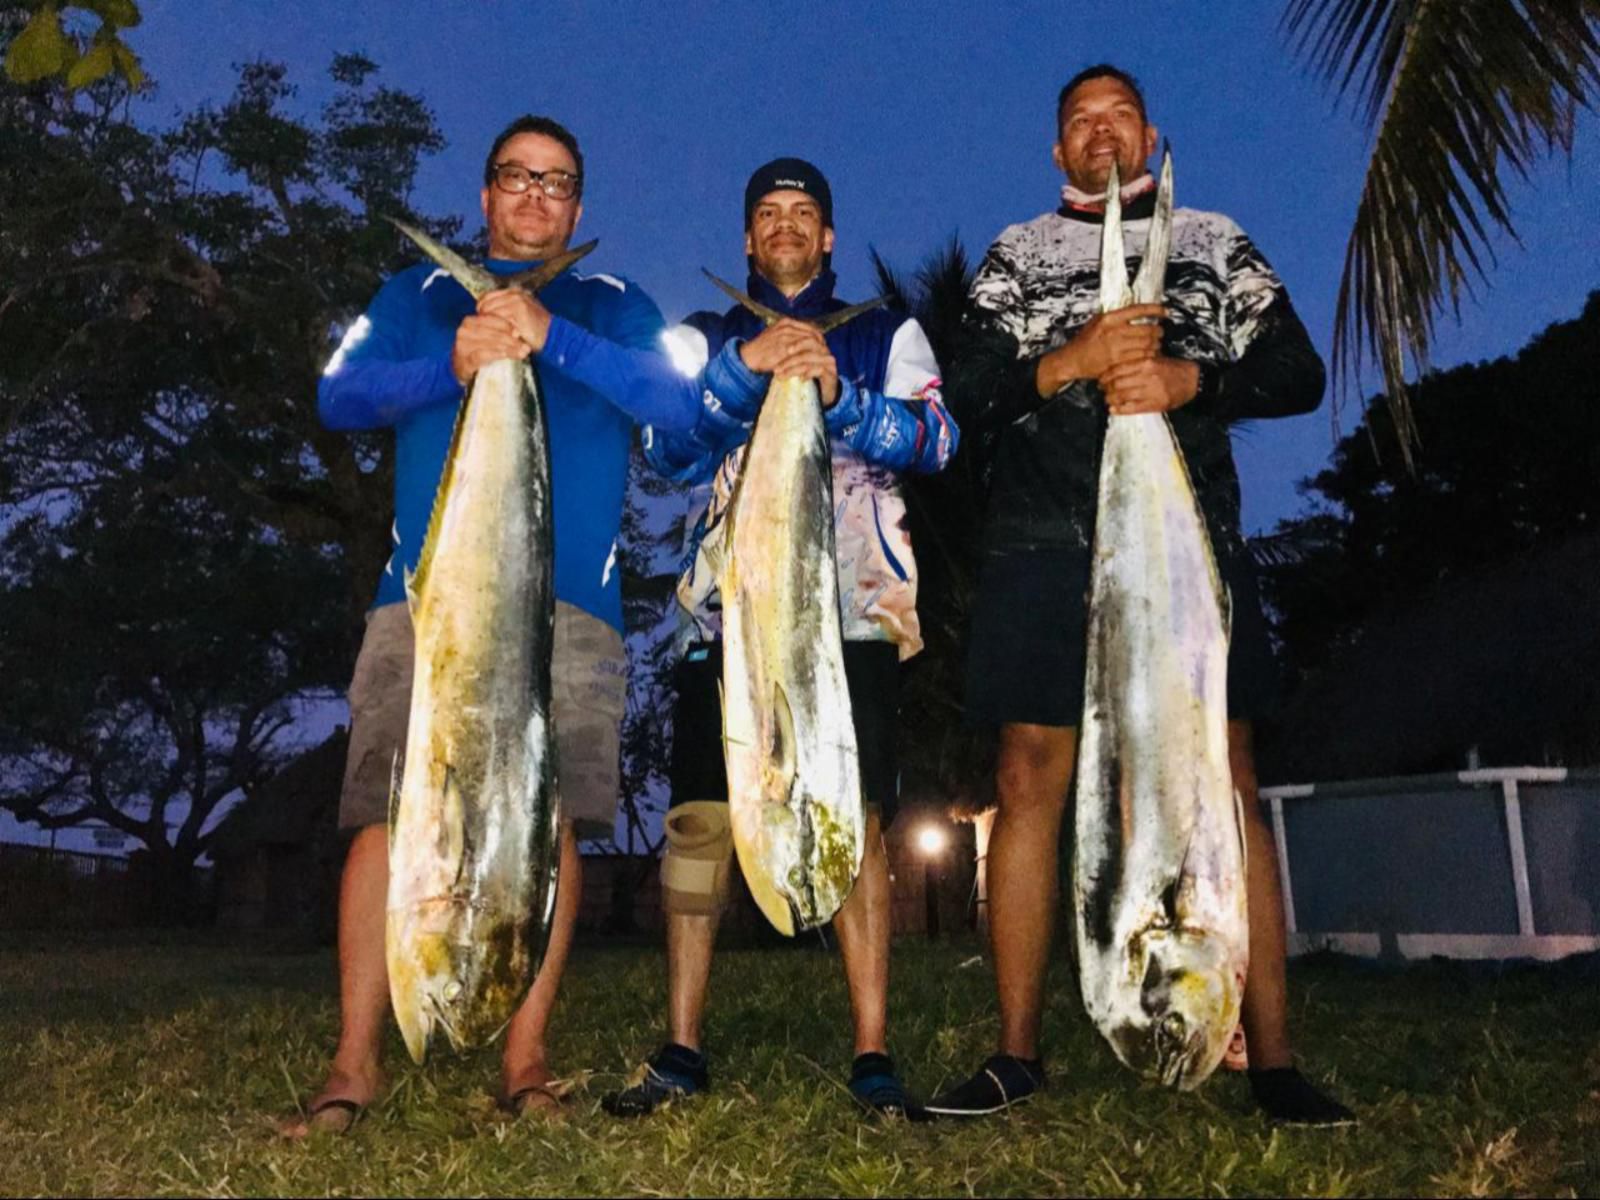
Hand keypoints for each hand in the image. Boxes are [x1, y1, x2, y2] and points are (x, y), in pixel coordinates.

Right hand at [451, 312, 527, 383]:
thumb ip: (499, 332)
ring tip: (522, 353)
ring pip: (488, 343)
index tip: (519, 333)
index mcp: (470, 322)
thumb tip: (518, 333)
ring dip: (508, 348)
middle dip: (511, 340)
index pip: (490, 320)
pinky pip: (481, 355)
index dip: (506, 325)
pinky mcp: (463, 361)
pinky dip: (494, 355)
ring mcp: (462, 346)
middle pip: (491, 332)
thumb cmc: (480, 353)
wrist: (464, 372)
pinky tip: (505, 356)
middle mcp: (464, 331)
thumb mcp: (489, 339)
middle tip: (526, 347)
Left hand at [478, 289, 551, 353]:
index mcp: (514, 292)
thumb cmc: (535, 328)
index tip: (482, 320)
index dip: (481, 309)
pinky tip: (501, 336)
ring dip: (490, 325)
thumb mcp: (519, 314)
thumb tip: (483, 312)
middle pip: (487, 305)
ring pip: (492, 312)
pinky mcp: (519, 310)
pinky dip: (498, 329)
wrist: (552, 335)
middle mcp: (515, 294)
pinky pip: (500, 319)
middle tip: (486, 330)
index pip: (487, 297)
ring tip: (494, 334)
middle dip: (484, 318)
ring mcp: (517, 301)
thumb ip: (503, 309)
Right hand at [738, 318, 826, 373]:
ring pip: (808, 344)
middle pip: (812, 335)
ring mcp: (785, 337)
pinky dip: (807, 360)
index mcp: (787, 322)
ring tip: (819, 362)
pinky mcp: (783, 349)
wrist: (748, 356)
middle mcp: (787, 327)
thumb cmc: (762, 348)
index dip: (819, 338)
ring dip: (816, 353)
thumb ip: (791, 335)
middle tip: (824, 356)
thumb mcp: (777, 335)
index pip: (811, 328)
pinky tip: (810, 366)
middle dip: (821, 346)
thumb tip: (806, 340)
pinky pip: (800, 354)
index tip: (823, 347)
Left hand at [768, 341, 840, 406]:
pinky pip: (818, 369)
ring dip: (793, 367)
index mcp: (814, 343)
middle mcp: (823, 349)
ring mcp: (828, 361)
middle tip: (776, 367)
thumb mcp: (794, 364)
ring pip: (809, 358)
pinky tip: (799, 380)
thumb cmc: (806, 378)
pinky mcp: (831, 373)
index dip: (788, 343)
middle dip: (789, 356)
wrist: (823, 395)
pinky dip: (807, 374)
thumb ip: (786, 355)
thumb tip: (767, 348)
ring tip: (781, 376)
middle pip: (806, 344)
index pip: (802, 336)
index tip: (772, 353)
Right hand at [1035, 303, 1164, 396]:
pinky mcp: (1117, 362)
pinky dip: (1148, 356)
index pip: (1138, 310)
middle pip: (1147, 329)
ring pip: (1146, 345)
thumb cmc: (1085, 341)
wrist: (1073, 360)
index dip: (1155, 310)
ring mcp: (1116, 348)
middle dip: (1158, 331)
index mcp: (1109, 318)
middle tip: (1160, 332)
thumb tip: (1135, 311)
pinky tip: (1148, 355)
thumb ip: (1115, 316)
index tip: (1164, 311)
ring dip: (1155, 345)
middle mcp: (1113, 332)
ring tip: (1156, 344)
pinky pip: (1140, 358)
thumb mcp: (1097, 321)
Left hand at [1099, 355, 1199, 415]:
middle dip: (1106, 388)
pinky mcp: (1156, 404)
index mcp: (1147, 362)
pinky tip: (1113, 409)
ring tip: (1108, 399)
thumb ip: (1137, 361)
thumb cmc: (1172, 368)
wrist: (1193, 380)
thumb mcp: (1155, 358)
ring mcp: (1152, 391)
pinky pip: (1132, 408)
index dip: (1105, 376)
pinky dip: (1120, 410)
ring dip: (1110, 399)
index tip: (1101, 379)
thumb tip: (1115, 367)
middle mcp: (1148, 376)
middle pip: (1117, 383)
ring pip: (1122, 396)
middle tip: (1102, 390)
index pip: (1118, 369)